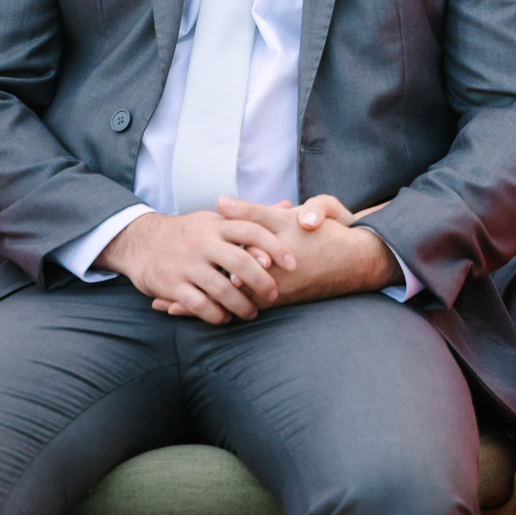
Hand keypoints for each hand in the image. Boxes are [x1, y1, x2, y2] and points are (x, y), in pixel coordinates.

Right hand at [95, 209, 280, 324]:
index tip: (292, 264)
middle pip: (240, 262)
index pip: (252, 231)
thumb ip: (251, 216)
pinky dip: (216, 314)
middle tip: (274, 294)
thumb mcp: (216, 219)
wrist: (139, 241)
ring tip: (251, 312)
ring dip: (242, 304)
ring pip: (222, 288)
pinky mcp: (171, 285)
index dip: (275, 247)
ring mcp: (186, 264)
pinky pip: (199, 305)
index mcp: (216, 224)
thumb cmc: (188, 232)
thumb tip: (287, 204)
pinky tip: (225, 317)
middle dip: (262, 281)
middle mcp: (202, 242)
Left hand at [158, 195, 401, 310]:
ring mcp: (273, 295)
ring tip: (174, 311)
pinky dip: (224, 309)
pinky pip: (245, 307)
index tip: (165, 278)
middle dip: (190, 297)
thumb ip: (252, 212)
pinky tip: (210, 312)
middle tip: (160, 302)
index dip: (192, 275)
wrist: (355, 260)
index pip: (218, 272)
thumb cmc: (322, 234)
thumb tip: (220, 202)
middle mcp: (265, 284)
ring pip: (229, 304)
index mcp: (262, 263)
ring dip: (203, 307)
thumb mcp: (286, 217)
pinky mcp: (281, 299)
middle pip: (219, 293)